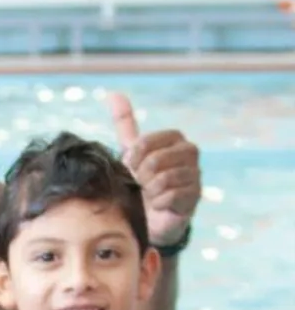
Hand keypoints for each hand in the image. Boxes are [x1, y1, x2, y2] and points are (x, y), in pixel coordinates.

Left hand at [108, 92, 201, 247]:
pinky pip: (170, 196)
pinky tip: (157, 205)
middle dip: (141, 177)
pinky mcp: (196, 195)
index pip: (146, 142)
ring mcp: (196, 173)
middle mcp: (190, 151)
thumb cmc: (142, 180)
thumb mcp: (131, 151)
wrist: (151, 215)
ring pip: (163, 179)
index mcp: (174, 138)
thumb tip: (113, 94)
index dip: (133, 159)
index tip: (130, 168)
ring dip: (149, 191)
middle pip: (155, 161)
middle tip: (140, 185)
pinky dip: (157, 203)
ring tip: (149, 194)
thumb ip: (125, 123)